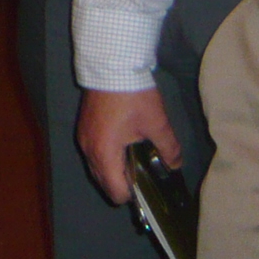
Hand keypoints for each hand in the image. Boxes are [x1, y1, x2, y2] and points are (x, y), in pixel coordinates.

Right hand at [76, 86, 179, 205]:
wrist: (111, 63)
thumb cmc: (133, 96)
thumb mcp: (156, 123)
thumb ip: (168, 149)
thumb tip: (175, 165)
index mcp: (105, 154)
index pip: (116, 192)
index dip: (134, 195)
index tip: (148, 184)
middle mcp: (89, 150)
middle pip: (104, 182)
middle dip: (122, 182)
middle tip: (143, 170)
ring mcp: (83, 137)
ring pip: (96, 167)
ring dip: (113, 169)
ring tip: (133, 155)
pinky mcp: (83, 126)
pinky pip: (93, 153)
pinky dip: (106, 155)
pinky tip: (122, 142)